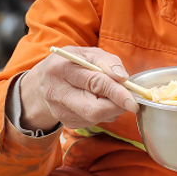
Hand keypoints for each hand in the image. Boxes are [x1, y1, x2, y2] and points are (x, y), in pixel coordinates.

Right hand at [19, 46, 137, 130]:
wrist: (44, 82)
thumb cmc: (71, 64)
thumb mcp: (87, 53)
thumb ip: (107, 61)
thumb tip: (123, 77)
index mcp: (62, 69)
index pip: (94, 83)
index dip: (116, 92)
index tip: (133, 99)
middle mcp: (57, 92)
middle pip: (94, 109)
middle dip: (117, 106)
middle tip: (129, 99)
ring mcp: (60, 111)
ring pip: (95, 118)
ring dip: (112, 109)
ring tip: (111, 95)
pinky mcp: (67, 122)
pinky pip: (93, 122)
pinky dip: (104, 113)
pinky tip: (99, 101)